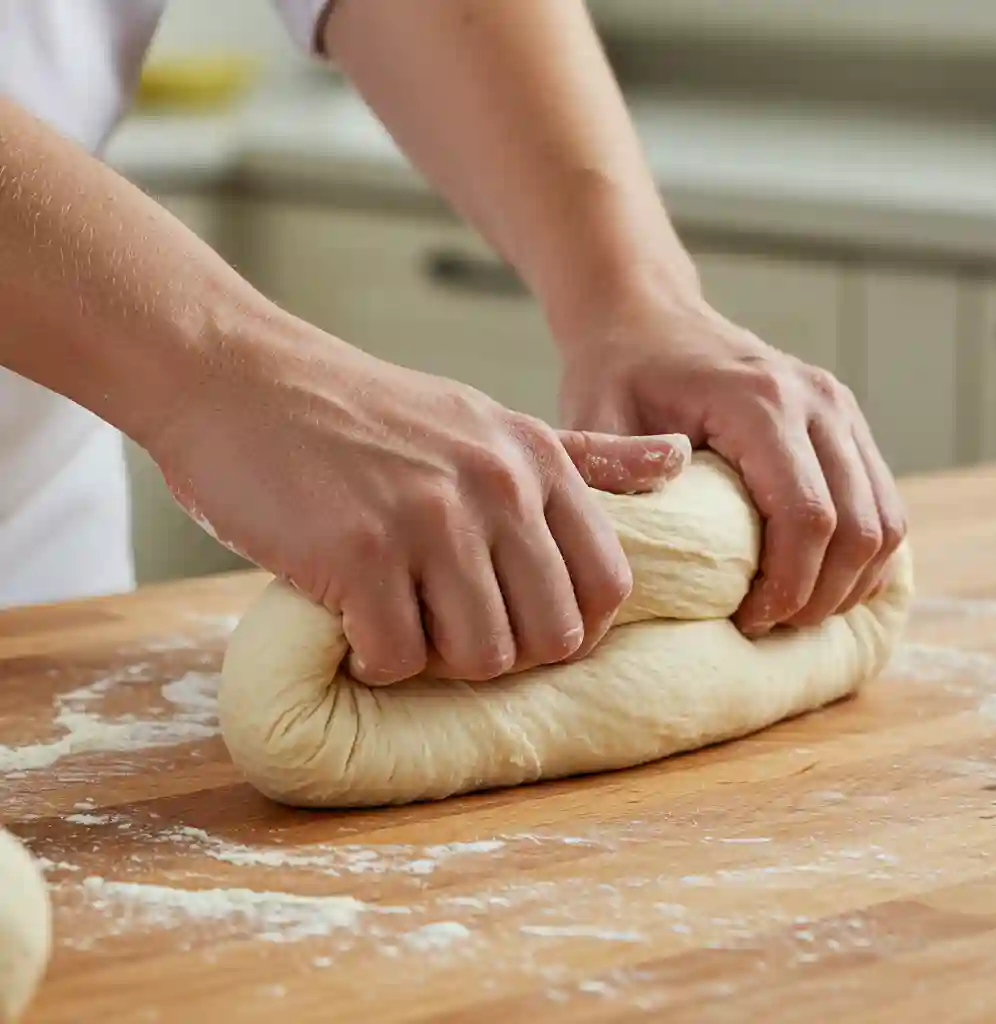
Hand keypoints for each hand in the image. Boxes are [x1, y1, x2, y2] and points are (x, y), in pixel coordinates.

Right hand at [150, 314, 687, 682]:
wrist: (240, 381)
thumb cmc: (364, 414)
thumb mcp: (485, 421)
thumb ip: (585, 457)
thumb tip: (680, 460)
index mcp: (536, 461)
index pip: (607, 586)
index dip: (568, 624)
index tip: (513, 618)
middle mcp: (496, 487)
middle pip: (550, 637)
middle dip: (501, 648)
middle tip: (442, 617)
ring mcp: (430, 520)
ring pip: (481, 658)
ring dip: (435, 654)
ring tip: (394, 609)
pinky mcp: (360, 554)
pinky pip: (398, 659)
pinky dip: (373, 656)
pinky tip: (349, 612)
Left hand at [557, 281, 906, 635]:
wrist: (648, 317)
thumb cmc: (618, 374)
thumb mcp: (594, 421)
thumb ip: (612, 480)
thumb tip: (637, 558)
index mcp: (759, 402)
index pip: (806, 516)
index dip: (787, 586)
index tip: (746, 620)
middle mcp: (816, 401)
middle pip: (860, 528)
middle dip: (820, 595)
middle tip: (767, 626)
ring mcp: (839, 407)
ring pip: (886, 520)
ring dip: (849, 581)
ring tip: (791, 611)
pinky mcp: (845, 421)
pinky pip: (883, 501)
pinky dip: (865, 554)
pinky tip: (818, 580)